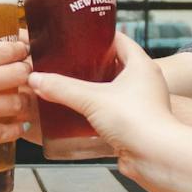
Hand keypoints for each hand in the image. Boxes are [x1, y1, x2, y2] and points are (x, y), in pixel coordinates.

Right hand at [0, 39, 30, 165]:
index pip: (7, 50)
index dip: (20, 52)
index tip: (23, 54)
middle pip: (21, 74)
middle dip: (26, 75)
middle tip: (26, 79)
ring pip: (19, 102)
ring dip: (21, 103)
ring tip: (18, 104)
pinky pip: (9, 130)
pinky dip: (15, 128)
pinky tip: (15, 126)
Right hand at [30, 33, 172, 162]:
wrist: (155, 156)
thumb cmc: (136, 120)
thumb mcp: (92, 99)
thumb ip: (62, 88)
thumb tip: (36, 79)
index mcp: (141, 65)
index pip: (119, 40)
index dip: (98, 36)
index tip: (77, 35)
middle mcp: (145, 82)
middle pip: (115, 65)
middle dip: (91, 64)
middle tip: (66, 61)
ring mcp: (142, 103)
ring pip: (114, 90)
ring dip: (94, 88)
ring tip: (68, 85)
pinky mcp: (136, 123)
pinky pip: (114, 111)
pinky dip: (98, 109)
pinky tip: (79, 112)